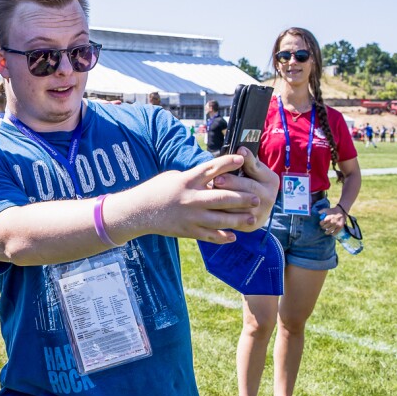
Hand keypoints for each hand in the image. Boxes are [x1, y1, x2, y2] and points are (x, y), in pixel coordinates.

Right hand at [126, 151, 270, 243]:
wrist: (139, 211)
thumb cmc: (156, 190)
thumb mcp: (174, 176)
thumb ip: (194, 177)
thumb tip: (213, 175)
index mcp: (188, 180)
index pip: (211, 169)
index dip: (228, 162)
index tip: (242, 158)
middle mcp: (191, 198)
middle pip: (222, 197)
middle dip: (242, 198)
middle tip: (257, 198)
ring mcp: (190, 216)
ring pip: (220, 219)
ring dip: (238, 219)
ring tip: (252, 218)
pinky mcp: (188, 230)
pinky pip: (209, 235)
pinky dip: (222, 236)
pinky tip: (234, 236)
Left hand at [215, 146, 279, 227]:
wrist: (254, 209)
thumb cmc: (248, 183)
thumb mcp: (251, 172)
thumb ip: (248, 163)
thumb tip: (241, 150)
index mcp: (270, 180)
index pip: (257, 169)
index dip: (248, 160)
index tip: (239, 151)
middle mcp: (269, 196)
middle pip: (250, 188)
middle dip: (233, 183)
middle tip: (217, 179)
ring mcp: (261, 212)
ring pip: (242, 206)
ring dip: (226, 200)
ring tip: (211, 194)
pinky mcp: (251, 224)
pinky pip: (236, 219)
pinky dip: (224, 214)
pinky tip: (212, 208)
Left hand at [318, 207, 345, 234]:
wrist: (341, 210)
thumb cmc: (333, 210)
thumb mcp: (327, 209)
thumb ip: (322, 211)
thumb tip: (318, 213)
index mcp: (328, 218)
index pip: (321, 223)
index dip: (321, 224)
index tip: (322, 224)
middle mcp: (331, 222)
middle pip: (324, 227)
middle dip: (324, 227)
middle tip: (324, 227)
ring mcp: (336, 225)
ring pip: (329, 231)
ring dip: (327, 232)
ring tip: (327, 232)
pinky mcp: (340, 227)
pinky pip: (336, 232)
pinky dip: (333, 234)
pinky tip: (332, 233)